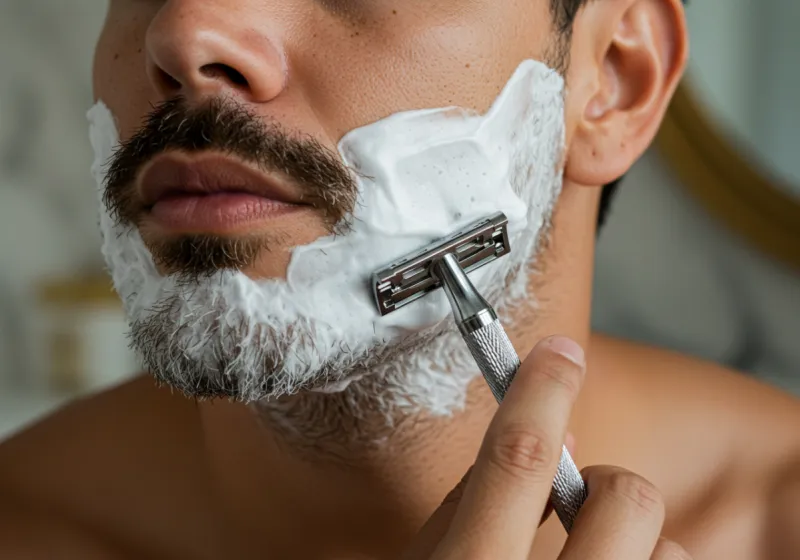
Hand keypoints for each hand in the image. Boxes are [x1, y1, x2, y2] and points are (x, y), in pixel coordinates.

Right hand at [402, 336, 690, 558]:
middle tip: (578, 501)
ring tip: (592, 557)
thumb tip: (546, 432)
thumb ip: (469, 499)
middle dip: (606, 484)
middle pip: (624, 497)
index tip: (559, 353)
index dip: (542, 390)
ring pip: (667, 547)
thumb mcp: (427, 559)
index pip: (519, 458)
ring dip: (632, 542)